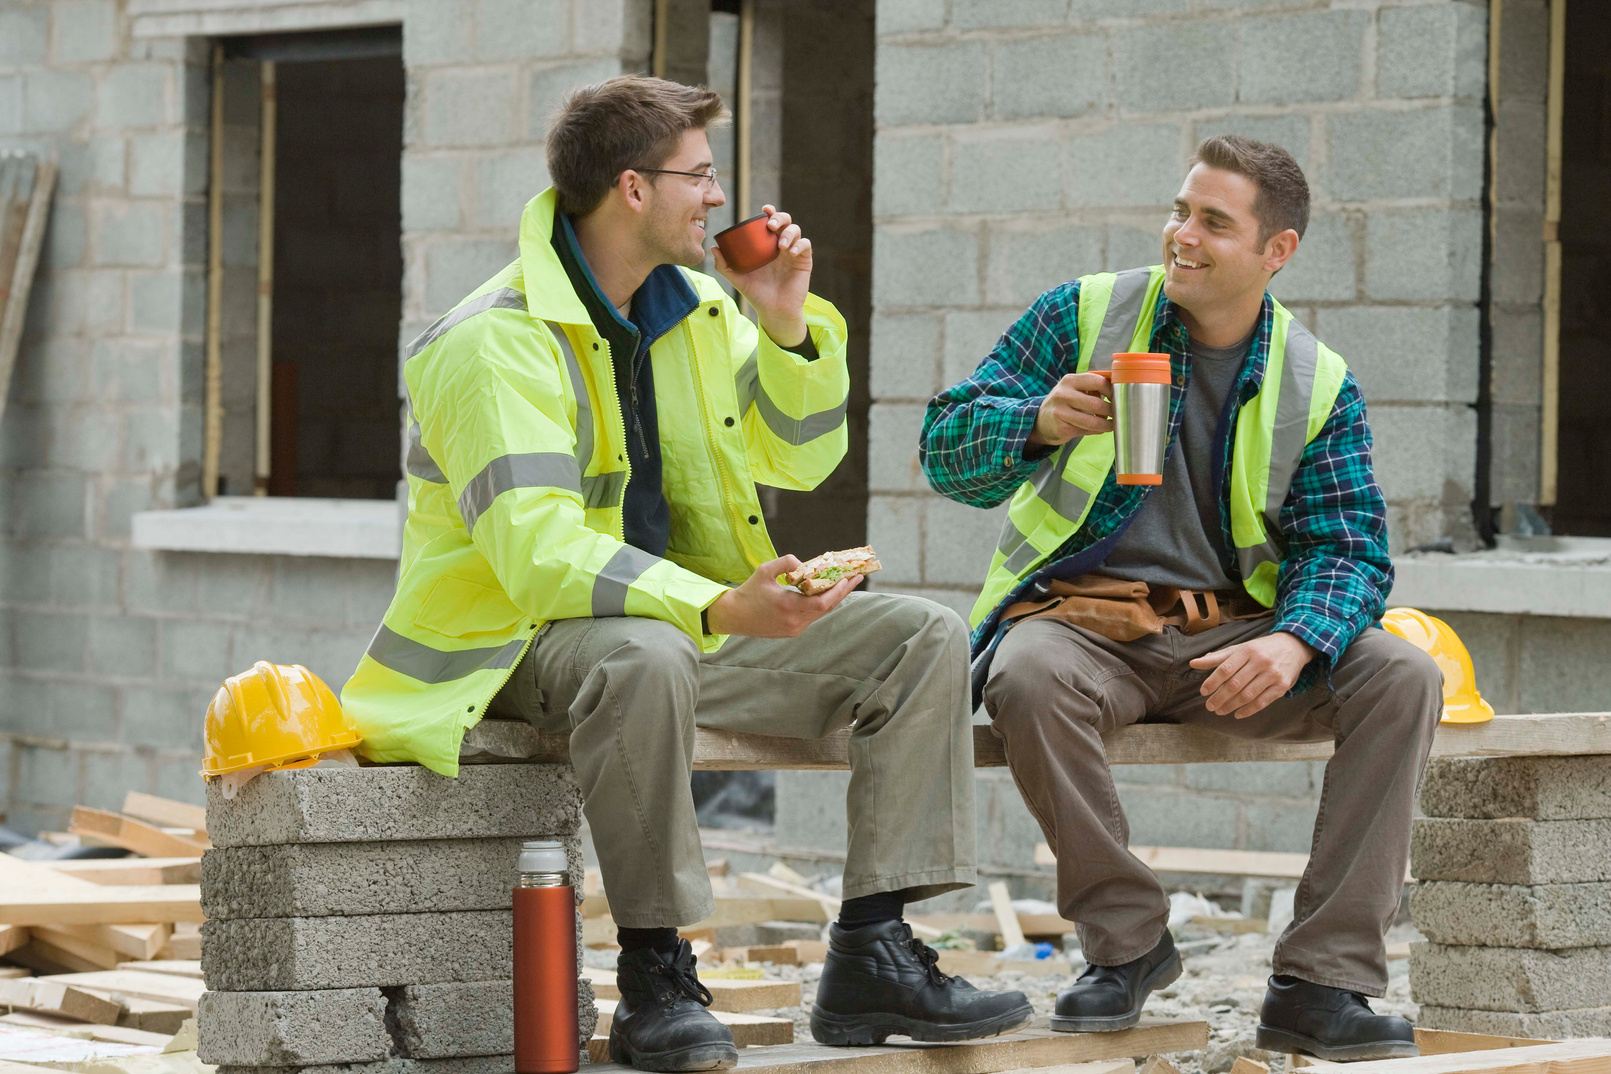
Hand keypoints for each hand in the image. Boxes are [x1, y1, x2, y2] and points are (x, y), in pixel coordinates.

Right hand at [704, 554, 860, 637]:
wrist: (733, 616)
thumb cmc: (748, 591)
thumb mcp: (765, 570)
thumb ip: (786, 563)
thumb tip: (805, 564)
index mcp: (788, 606)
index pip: (822, 602)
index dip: (838, 591)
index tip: (849, 578)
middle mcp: (794, 621)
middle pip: (827, 608)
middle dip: (843, 592)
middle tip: (856, 577)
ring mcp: (794, 629)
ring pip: (821, 613)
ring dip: (833, 598)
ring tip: (844, 583)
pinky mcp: (792, 631)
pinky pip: (812, 617)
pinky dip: (821, 604)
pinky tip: (826, 593)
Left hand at [714, 205, 810, 346]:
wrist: (773, 311)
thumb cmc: (757, 294)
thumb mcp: (738, 279)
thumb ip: (725, 265)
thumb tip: (714, 248)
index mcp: (766, 245)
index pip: (769, 222)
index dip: (769, 212)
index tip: (764, 210)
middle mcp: (780, 245)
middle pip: (785, 221)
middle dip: (780, 217)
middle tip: (771, 225)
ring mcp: (793, 252)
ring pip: (796, 230)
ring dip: (788, 232)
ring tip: (781, 245)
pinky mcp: (804, 261)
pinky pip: (806, 245)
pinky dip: (799, 244)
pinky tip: (790, 252)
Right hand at [1027, 372, 1113, 448]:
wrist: (1041, 420)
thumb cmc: (1064, 403)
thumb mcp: (1073, 389)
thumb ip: (1091, 387)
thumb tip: (1117, 391)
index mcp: (1070, 381)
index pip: (1097, 381)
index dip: (1111, 391)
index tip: (1117, 397)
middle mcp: (1063, 394)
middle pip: (1096, 404)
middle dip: (1111, 411)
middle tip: (1117, 414)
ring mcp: (1061, 412)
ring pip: (1092, 421)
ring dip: (1106, 425)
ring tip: (1111, 424)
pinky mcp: (1062, 428)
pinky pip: (1086, 431)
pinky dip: (1096, 431)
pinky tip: (1098, 429)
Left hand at [1189, 631, 1316, 718]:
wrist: (1294, 647)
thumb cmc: (1260, 649)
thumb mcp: (1240, 648)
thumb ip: (1217, 657)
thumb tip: (1193, 663)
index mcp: (1247, 650)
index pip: (1225, 668)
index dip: (1212, 682)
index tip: (1203, 692)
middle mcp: (1260, 662)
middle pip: (1235, 684)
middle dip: (1219, 697)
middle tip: (1209, 706)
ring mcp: (1273, 675)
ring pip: (1248, 695)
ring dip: (1231, 706)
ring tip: (1220, 711)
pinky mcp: (1282, 686)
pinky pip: (1263, 702)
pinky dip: (1248, 710)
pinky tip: (1237, 714)